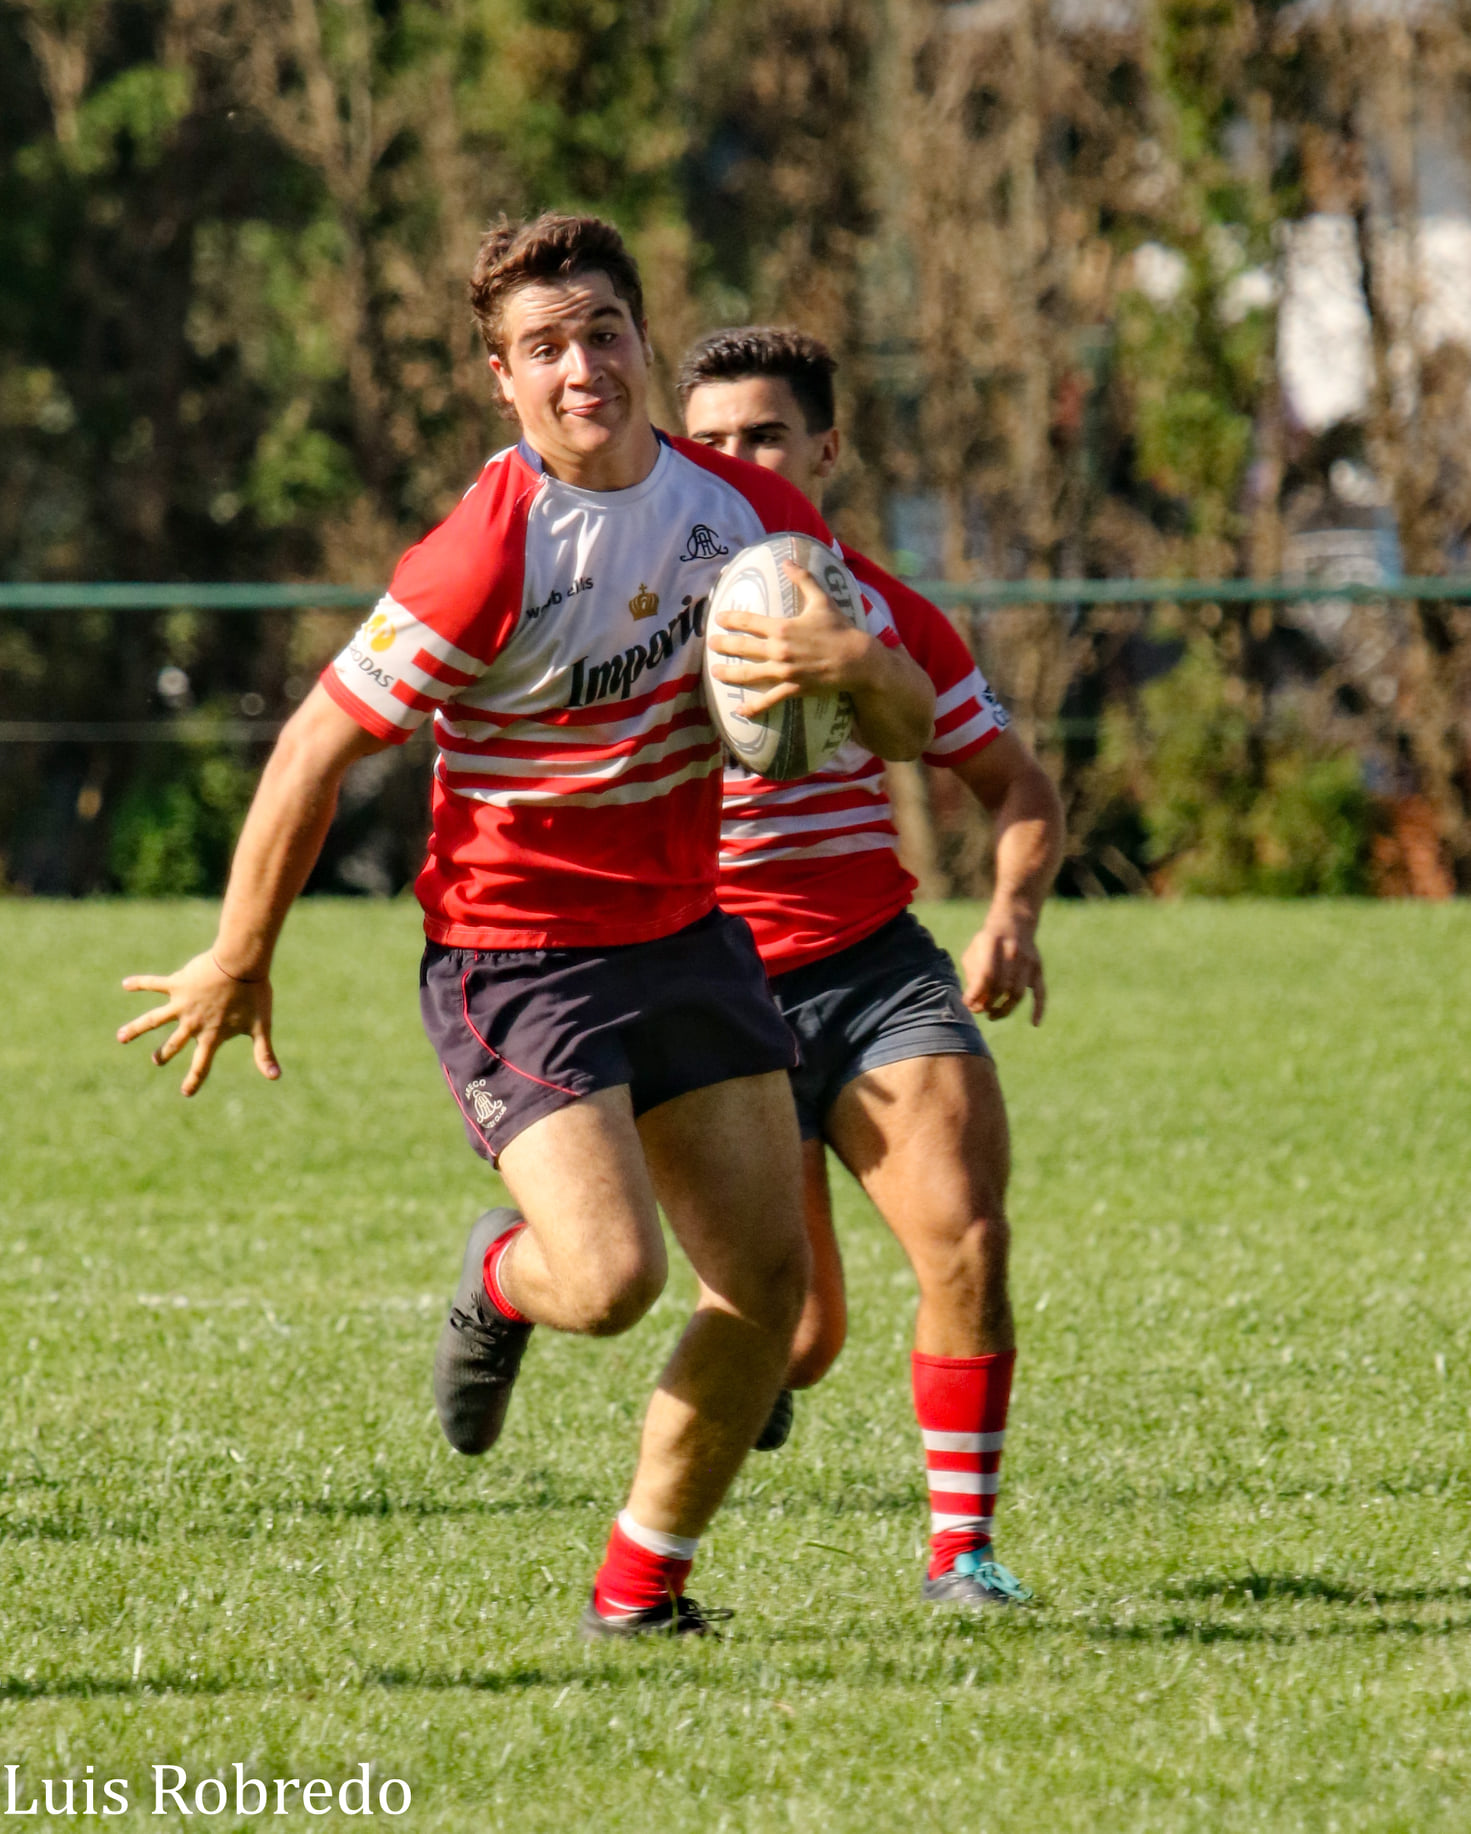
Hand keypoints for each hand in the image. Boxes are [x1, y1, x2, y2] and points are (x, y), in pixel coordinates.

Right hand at [117, 950, 279, 1096]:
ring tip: (119, 1038)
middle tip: (156, 1060)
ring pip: (153, 1020)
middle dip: (164, 1054)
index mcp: (212, 1035)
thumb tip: (276, 1077)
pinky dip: (139, 983)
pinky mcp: (177, 985)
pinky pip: (154, 984)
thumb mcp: (261, 1026)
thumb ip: (264, 1053)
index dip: (194, 1080)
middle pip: (174, 1044)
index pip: (201, 1065)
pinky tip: (125, 984)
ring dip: (135, 1029)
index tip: (187, 1092)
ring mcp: (182, 1005)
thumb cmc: (254, 994)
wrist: (241, 965)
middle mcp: (193, 1024)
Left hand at [708, 561, 871, 715]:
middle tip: (711, 644)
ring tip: (715, 672)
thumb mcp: (822, 600)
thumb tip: (787, 560)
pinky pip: (769, 699)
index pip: (749, 621)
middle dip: (723, 645)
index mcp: (782, 627)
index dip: (731, 619)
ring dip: (730, 674)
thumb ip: (803, 579)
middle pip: (743, 648)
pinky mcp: (793, 689)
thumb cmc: (840, 629)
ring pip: (749, 674)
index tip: (719, 619)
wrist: (857, 660)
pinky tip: (740, 711)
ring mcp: (784, 671)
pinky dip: (753, 707)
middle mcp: (779, 650)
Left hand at [960, 908, 1045, 1025]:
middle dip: (988, 1003)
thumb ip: (972, 977)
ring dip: (1005, 1009)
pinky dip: (1039, 1009)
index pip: (986, 975)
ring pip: (1017, 994)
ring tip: (993, 1015)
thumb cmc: (987, 943)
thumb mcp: (974, 952)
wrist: (1014, 923)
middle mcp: (1013, 951)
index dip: (975, 994)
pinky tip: (1034, 1023)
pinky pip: (1041, 992)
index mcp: (993, 943)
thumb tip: (974, 1005)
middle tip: (980, 1010)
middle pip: (1001, 987)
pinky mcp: (1038, 969)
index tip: (967, 1004)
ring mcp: (1028, 961)